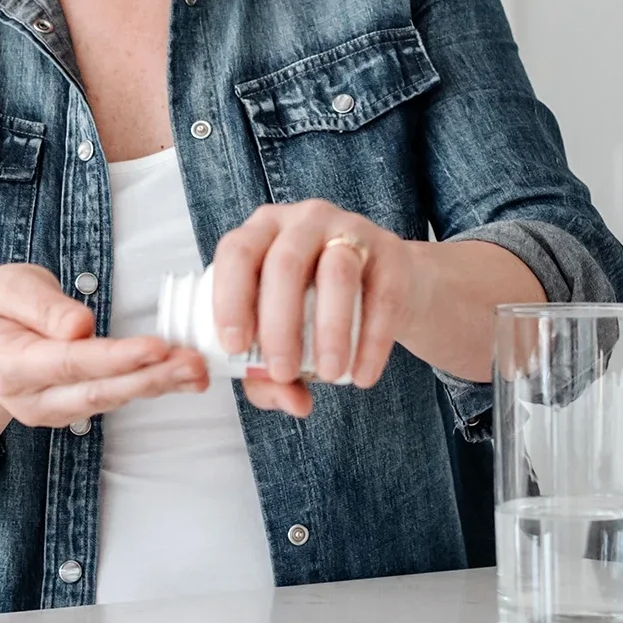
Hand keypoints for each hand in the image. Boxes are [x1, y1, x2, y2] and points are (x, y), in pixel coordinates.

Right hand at [0, 262, 207, 427]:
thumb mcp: (7, 288)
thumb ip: (41, 306)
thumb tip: (79, 327)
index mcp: (8, 364)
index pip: (69, 363)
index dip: (115, 358)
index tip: (156, 347)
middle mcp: (30, 399)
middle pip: (96, 392)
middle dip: (149, 378)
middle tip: (193, 363)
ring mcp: (52, 411)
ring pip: (110, 400)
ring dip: (158, 385)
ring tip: (198, 369)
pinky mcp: (73, 411)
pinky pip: (115, 399)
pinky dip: (150, 386)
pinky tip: (183, 376)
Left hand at [208, 201, 414, 417]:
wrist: (387, 289)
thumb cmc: (318, 310)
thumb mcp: (284, 337)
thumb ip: (270, 377)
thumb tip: (292, 401)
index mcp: (264, 231)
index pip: (237, 253)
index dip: (230, 299)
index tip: (235, 347)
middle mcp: (304, 221)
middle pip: (284, 264)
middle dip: (279, 325)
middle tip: (283, 373)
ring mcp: (351, 230)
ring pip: (337, 274)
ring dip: (330, 330)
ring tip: (330, 374)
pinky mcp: (392, 252)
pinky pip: (383, 296)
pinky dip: (372, 341)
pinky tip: (363, 374)